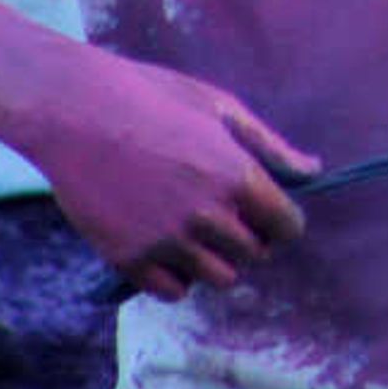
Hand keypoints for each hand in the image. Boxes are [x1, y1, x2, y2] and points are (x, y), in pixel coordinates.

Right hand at [0, 20, 316, 299]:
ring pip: (218, 278)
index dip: (283, 223)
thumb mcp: (220, 108)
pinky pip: (171, 291)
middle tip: (224, 215)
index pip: (287, 227)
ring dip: (214, 259)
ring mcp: (167, 240)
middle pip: (253, 255)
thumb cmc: (152, 98)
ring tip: (193, 230)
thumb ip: (269, 146)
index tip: (269, 216)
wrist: (75, 111)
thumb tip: (312, 170)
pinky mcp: (128, 258)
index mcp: (237, 175)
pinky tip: (165, 245)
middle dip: (248, 238)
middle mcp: (207, 215)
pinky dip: (175, 276)